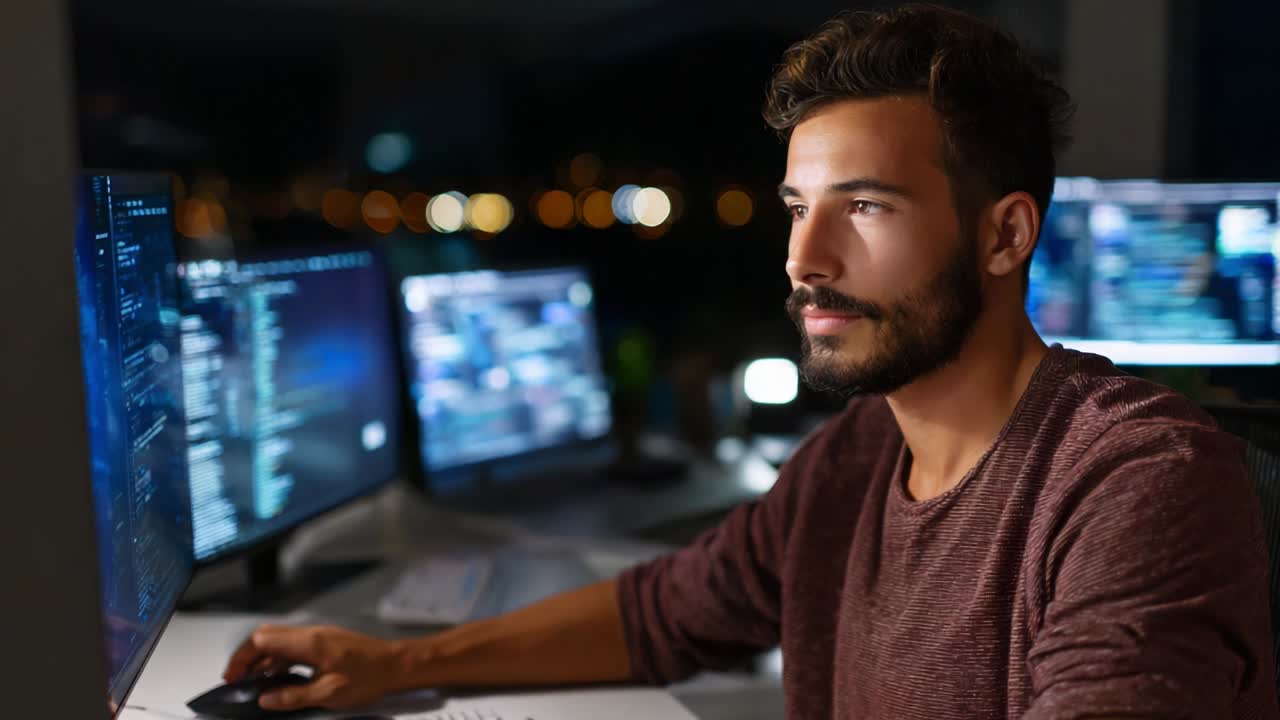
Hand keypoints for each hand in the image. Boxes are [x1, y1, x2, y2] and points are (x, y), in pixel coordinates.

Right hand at [223, 624, 403, 711]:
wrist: (396, 665)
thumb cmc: (370, 676)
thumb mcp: (329, 693)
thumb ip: (294, 696)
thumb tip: (266, 699)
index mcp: (308, 642)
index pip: (262, 640)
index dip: (241, 658)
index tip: (232, 677)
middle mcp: (310, 633)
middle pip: (266, 637)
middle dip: (247, 658)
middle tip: (237, 681)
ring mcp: (317, 636)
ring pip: (279, 642)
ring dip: (263, 660)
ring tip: (254, 684)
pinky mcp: (324, 642)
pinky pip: (292, 647)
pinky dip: (279, 660)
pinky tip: (278, 678)